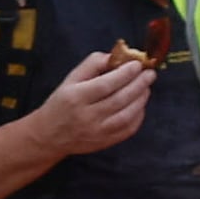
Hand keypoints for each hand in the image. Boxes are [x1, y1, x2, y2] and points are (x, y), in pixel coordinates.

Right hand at [29, 46, 158, 158]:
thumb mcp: (70, 79)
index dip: (124, 74)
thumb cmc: (61, 103)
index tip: (137, 64)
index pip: (105, 85)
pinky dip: (139, 115)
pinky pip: (128, 129)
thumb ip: (92, 64)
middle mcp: (87, 116)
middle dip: (139, 84)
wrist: (50, 135)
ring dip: (141, 99)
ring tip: (146, 87)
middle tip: (149, 74)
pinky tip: (140, 104)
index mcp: (76, 97)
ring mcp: (98, 132)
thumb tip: (116, 56)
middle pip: (119, 99)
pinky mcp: (105, 142)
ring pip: (127, 115)